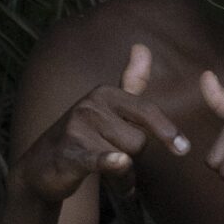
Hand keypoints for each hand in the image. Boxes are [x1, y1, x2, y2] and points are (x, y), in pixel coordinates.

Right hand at [10, 44, 189, 205]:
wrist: (40, 166)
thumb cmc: (82, 136)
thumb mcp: (107, 106)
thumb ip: (130, 81)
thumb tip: (142, 46)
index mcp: (104, 93)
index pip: (145, 111)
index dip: (167, 130)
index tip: (183, 149)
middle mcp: (90, 106)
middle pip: (139, 141)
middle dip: (134, 159)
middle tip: (118, 163)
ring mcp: (77, 128)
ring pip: (126, 158)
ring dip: (123, 177)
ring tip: (108, 176)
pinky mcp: (69, 153)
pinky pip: (99, 158)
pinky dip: (111, 162)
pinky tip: (119, 163)